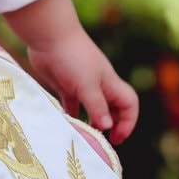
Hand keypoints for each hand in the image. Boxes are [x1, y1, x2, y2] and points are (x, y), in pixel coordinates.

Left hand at [24, 29, 138, 143]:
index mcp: (110, 83)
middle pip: (113, 108)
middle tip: (102, 142)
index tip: (116, 138)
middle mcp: (99, 85)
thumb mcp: (87, 85)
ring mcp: (81, 85)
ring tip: (85, 138)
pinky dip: (71, 116)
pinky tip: (66, 127)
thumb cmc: (72, 58)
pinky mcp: (64, 85)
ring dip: (91, 123)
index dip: (128, 122)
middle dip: (112, 125)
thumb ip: (98, 107)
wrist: (49, 36)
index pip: (129, 104)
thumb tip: (108, 127)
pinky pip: (71, 105)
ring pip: (92, 109)